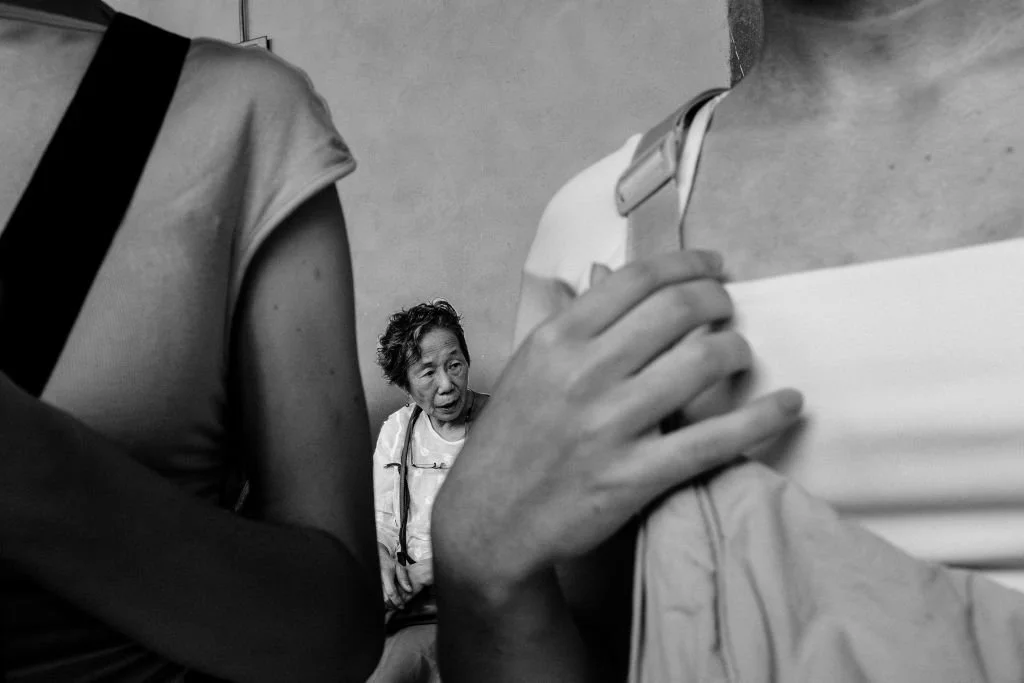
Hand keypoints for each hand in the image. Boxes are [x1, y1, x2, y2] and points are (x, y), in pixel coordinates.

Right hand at [378, 543, 414, 609]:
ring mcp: (373, 585)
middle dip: (393, 606)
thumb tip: (409, 590)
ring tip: (394, 606)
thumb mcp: (398, 567)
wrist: (376, 558)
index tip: (403, 606)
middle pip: (385, 599)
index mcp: (385, 576)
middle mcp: (378, 581)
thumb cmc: (388, 563)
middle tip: (400, 607)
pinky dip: (382, 602)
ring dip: (387, 605)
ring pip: (379, 600)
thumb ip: (404, 579)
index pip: (391, 593)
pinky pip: (376, 598)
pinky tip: (388, 602)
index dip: (397, 601)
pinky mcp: (370, 588)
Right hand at [432, 250, 802, 594]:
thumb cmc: (509, 439)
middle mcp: (584, 372)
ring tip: (740, 354)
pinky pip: (714, 440)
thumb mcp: (527, 367)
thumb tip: (608, 276)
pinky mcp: (635, 476)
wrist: (489, 520)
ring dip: (738, 350)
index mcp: (557, 339)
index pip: (638, 279)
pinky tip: (789, 404)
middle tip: (729, 309)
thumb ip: (572, 323)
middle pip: (678, 310)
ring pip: (703, 362)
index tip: (713, 266)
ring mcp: (612, 425)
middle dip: (719, 300)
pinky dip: (762, 418)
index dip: (688, 264)